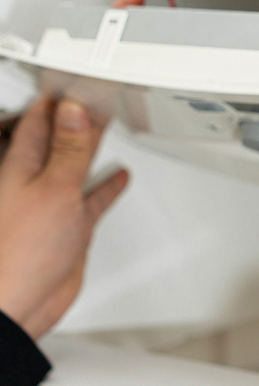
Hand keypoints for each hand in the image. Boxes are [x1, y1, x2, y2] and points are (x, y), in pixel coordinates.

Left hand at [0, 98, 127, 338]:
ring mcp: (52, 205)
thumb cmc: (17, 253)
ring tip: (107, 126)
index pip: (42, 120)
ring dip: (91, 147)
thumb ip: (68, 151)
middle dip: (77, 116)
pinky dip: (106, 187)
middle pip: (61, 138)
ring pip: (76, 166)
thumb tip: (74, 111)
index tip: (78, 80)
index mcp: (21, 166)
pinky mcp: (69, 228)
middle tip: (95, 94)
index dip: (60, 99)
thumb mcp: (53, 190)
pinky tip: (117, 177)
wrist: (15, 305)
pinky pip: (92, 200)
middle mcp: (34, 182)